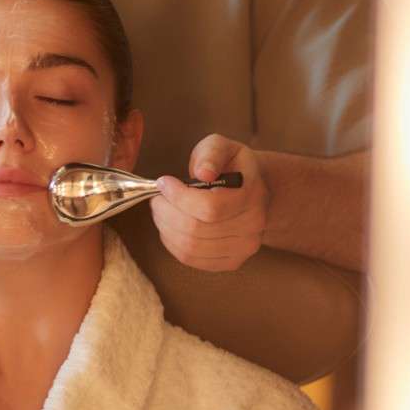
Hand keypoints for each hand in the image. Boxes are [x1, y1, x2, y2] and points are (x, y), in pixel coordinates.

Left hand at [148, 134, 269, 271]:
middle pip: (195, 230)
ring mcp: (243, 248)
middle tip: (157, 198)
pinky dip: (171, 242)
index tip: (164, 182)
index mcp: (253, 195)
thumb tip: (203, 172)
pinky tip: (169, 226)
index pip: (210, 207)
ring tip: (161, 210)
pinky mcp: (230, 262)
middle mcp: (253, 226)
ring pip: (190, 247)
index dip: (178, 196)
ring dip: (165, 227)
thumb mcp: (222, 147)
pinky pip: (190, 259)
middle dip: (166, 212)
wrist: (251, 190)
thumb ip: (211, 154)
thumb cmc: (230, 166)